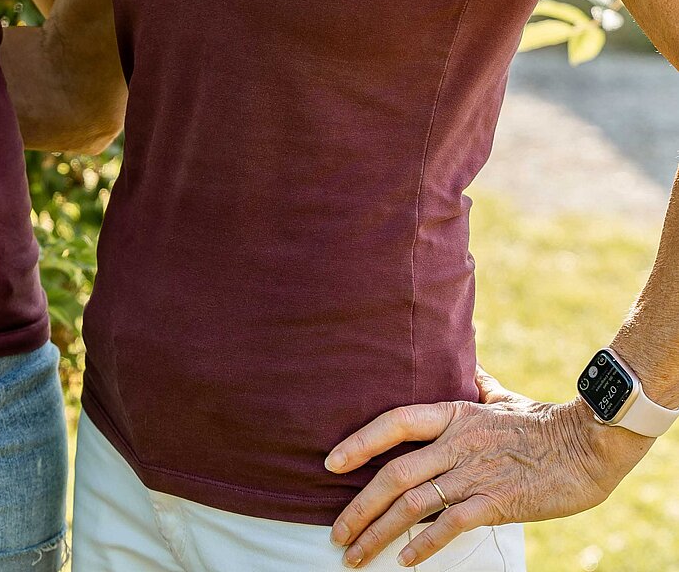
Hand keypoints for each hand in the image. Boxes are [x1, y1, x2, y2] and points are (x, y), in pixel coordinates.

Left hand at [325, 367, 649, 565]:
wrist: (586, 445)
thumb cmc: (544, 421)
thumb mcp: (502, 397)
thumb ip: (478, 384)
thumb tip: (468, 364)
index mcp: (452, 414)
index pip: (393, 422)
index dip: (359, 442)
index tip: (330, 463)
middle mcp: (456, 443)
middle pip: (393, 474)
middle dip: (358, 506)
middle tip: (336, 532)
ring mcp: (474, 473)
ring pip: (413, 504)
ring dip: (379, 532)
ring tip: (355, 554)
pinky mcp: (496, 503)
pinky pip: (450, 526)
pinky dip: (424, 545)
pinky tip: (405, 561)